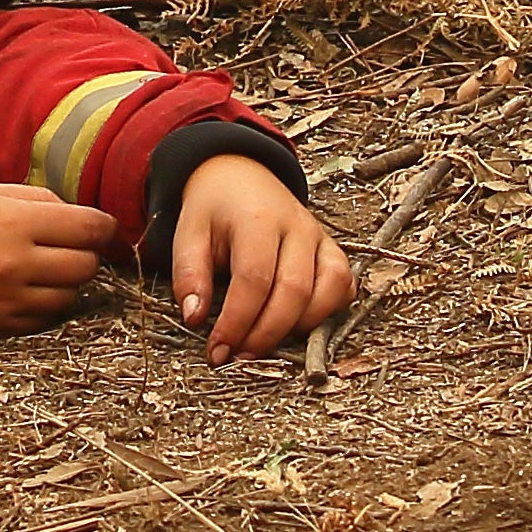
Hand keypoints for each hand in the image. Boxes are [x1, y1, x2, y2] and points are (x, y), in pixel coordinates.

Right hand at [0, 182, 120, 343]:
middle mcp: (17, 264)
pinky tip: (26, 290)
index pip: (88, 228)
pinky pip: (43, 320)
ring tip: (45, 268)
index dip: (104, 227)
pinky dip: (44, 305)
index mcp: (13, 222)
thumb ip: (32, 199)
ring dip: (66, 282)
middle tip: (72, 247)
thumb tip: (74, 213)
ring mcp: (8, 301)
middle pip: (86, 266)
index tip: (103, 227)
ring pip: (68, 297)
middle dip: (87, 254)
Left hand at [169, 155, 356, 364]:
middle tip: (238, 356)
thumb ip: (189, 274)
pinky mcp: (332, 249)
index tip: (218, 350)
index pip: (255, 279)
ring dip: (298, 328)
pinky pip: (343, 286)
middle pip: (294, 291)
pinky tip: (297, 324)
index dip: (237, 321)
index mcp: (258, 219)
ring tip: (264, 343)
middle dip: (266, 334)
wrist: (240, 175)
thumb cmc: (215, 208)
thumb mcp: (188, 232)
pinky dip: (327, 311)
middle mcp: (297, 227)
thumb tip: (194, 318)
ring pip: (328, 291)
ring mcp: (320, 238)